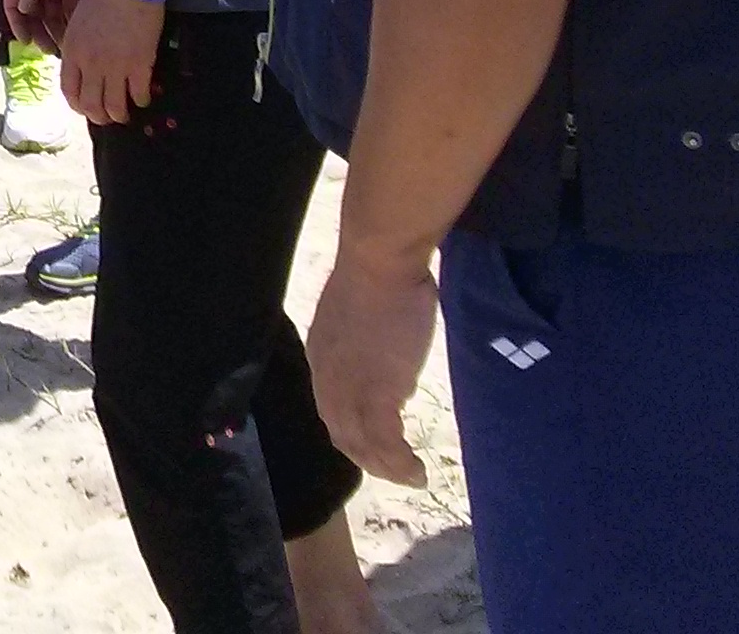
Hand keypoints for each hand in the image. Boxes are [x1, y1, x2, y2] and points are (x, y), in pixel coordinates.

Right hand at [5, 0, 78, 50]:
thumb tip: (24, 11)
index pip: (14, 7)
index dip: (18, 24)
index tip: (26, 41)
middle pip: (35, 16)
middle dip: (41, 33)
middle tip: (51, 50)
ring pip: (54, 15)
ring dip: (58, 31)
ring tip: (66, 46)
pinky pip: (71, 7)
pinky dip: (73, 20)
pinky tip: (78, 32)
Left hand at [58, 0, 164, 123]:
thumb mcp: (78, 22)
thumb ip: (77, 47)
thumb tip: (82, 68)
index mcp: (73, 52)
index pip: (69, 91)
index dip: (78, 105)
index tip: (86, 107)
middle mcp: (90, 64)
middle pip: (90, 106)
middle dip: (99, 117)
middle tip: (108, 115)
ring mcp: (115, 67)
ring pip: (114, 108)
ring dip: (119, 115)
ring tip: (125, 112)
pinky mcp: (139, 66)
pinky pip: (138, 96)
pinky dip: (141, 101)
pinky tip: (143, 97)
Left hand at [306, 245, 439, 486]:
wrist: (380, 261)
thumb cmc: (378, 274)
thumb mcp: (358, 313)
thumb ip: (363, 339)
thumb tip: (385, 352)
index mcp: (321, 357)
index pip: (330, 407)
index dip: (350, 430)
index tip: (372, 442)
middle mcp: (328, 379)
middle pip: (342, 433)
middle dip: (368, 459)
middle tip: (394, 471)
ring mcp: (350, 389)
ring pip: (363, 445)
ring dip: (387, 468)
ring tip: (411, 477)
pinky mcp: (377, 393)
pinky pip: (386, 443)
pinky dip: (400, 463)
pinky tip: (417, 470)